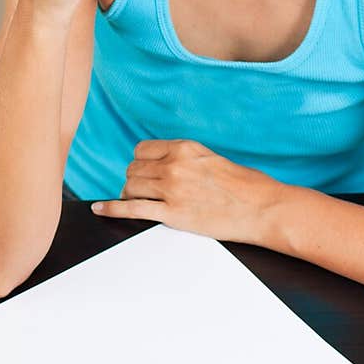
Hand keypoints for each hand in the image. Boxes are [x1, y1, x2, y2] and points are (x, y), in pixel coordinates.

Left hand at [91, 139, 281, 244]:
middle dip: (133, 180)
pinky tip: (100, 209)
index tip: (141, 171)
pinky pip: (131, 208)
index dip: (139, 162)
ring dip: (128, 195)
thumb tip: (173, 168)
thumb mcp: (214, 160)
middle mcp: (174, 165)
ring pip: (130, 187)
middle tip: (139, 190)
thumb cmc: (248, 187)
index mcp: (185, 148)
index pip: (143, 150)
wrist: (263, 208)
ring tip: (130, 201)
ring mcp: (171, 190)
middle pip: (133, 169)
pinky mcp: (172, 214)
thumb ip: (189, 161)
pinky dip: (112, 208)